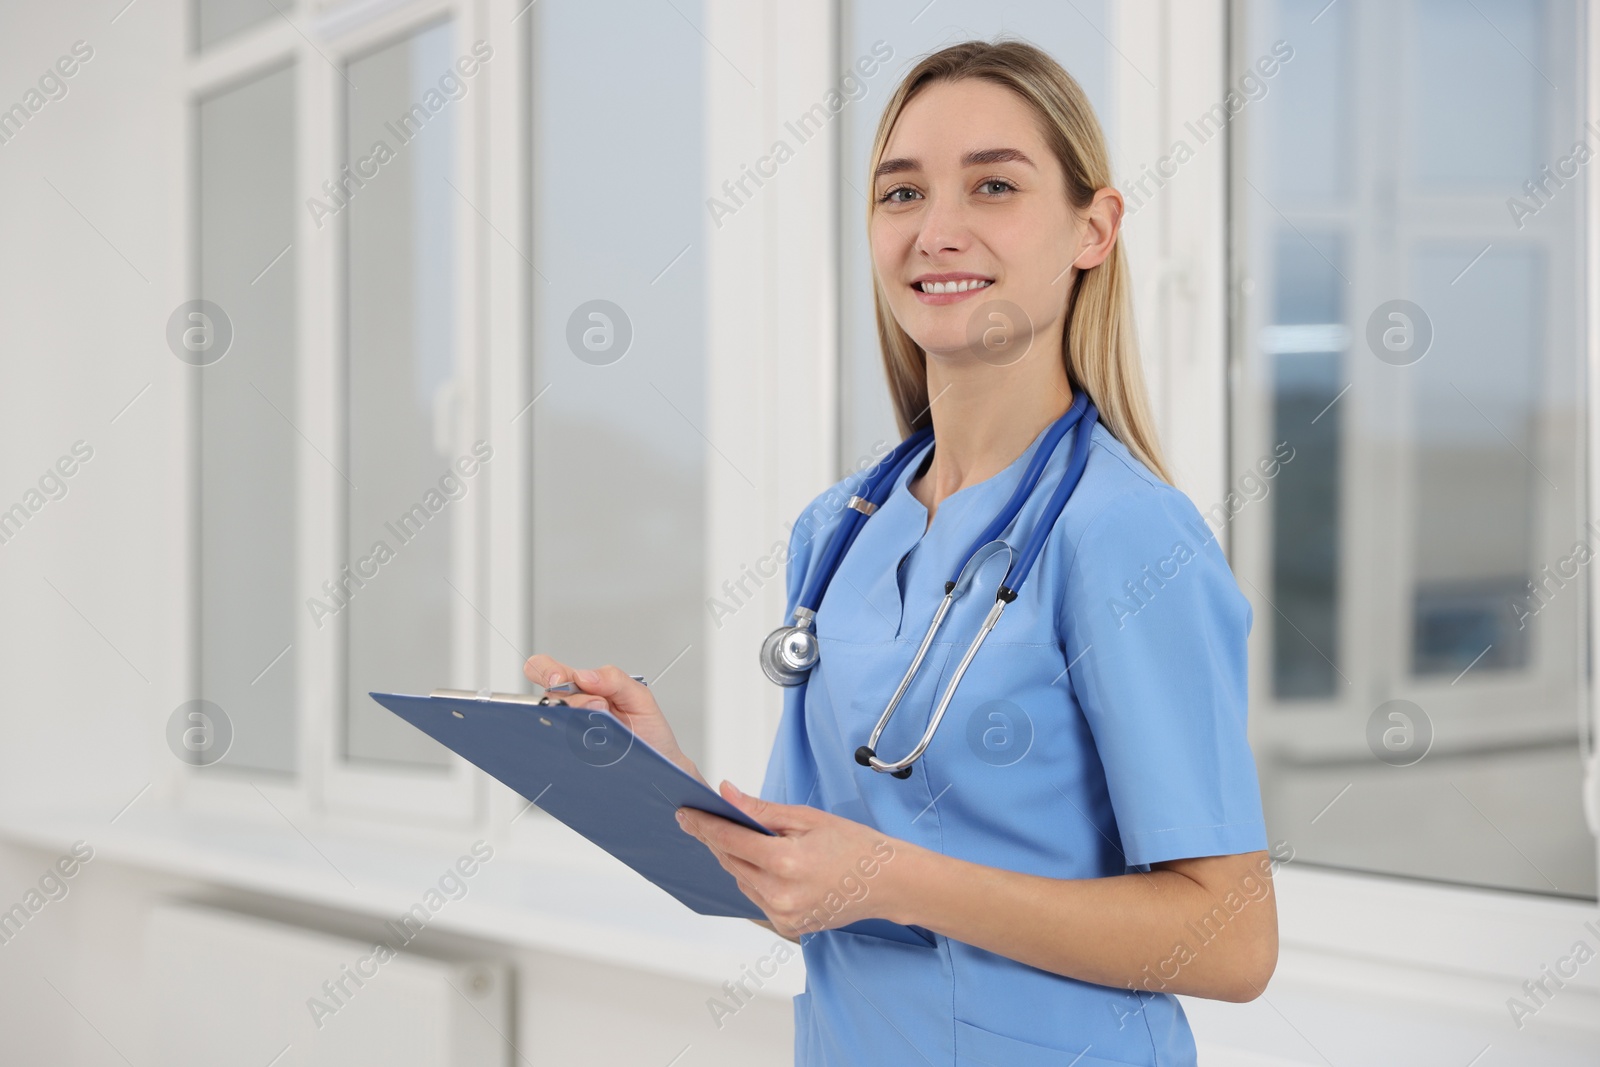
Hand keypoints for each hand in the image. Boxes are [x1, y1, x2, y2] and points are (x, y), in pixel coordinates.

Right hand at [521, 655, 698, 779]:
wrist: (661, 764)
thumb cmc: (649, 730)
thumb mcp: (640, 697)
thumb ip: (615, 679)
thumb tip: (584, 675)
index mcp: (584, 687)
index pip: (550, 670)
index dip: (547, 671)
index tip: (560, 680)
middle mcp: (572, 708)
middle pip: (546, 696)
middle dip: (565, 698)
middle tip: (591, 707)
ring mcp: (569, 732)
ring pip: (555, 722)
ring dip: (578, 722)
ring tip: (605, 728)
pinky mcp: (571, 756)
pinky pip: (561, 748)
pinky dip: (576, 745)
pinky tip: (594, 747)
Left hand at [677, 781, 903, 938]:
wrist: (887, 883)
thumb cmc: (854, 845)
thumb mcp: (808, 818)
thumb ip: (762, 811)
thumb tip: (726, 794)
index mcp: (785, 863)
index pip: (730, 840)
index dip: (704, 824)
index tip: (685, 813)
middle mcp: (779, 895)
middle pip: (731, 862)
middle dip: (717, 840)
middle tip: (704, 819)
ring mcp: (783, 916)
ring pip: (742, 882)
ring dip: (737, 861)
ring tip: (745, 840)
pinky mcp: (788, 927)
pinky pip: (758, 898)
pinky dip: (756, 880)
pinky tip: (768, 865)